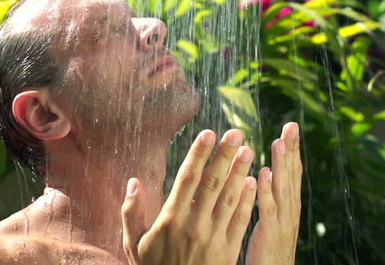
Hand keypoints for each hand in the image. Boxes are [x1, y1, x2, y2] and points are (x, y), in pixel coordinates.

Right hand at [121, 129, 256, 264]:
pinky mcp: (228, 250)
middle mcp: (193, 225)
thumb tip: (133, 181)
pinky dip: (247, 200)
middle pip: (212, 183)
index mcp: (170, 219)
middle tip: (236, 133)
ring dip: (240, 172)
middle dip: (224, 156)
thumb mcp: (132, 242)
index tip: (208, 133)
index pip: (187, 179)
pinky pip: (240, 221)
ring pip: (230, 198)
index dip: (198, 154)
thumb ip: (130, 211)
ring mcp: (213, 237)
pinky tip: (254, 182)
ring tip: (248, 150)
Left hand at [246, 122, 302, 264]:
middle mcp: (289, 212)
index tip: (289, 128)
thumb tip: (259, 174)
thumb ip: (266, 200)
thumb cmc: (267, 253)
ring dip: (281, 164)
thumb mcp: (269, 222)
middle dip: (291, 150)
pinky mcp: (269, 234)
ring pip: (282, 189)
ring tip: (279, 141)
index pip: (291, 174)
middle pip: (291, 176)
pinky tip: (263, 174)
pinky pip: (267, 210)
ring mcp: (282, 223)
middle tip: (291, 125)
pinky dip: (266, 191)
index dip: (291, 151)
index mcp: (287, 207)